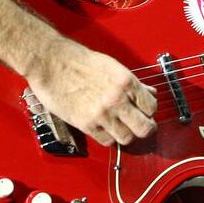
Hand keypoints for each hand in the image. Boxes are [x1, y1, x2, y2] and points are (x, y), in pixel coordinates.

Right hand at [24, 39, 158, 146]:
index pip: (152, 107)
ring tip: (121, 127)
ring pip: (127, 138)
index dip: (149, 111)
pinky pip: (106, 141)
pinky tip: (105, 128)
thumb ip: (132, 83)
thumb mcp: (112, 66)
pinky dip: (108, 137)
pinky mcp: (86, 124)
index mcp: (126, 82)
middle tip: (140, 126)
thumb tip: (149, 93)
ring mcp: (102, 114)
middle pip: (144, 128)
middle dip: (145, 128)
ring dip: (126, 134)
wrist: (52, 62)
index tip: (145, 112)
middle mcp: (117, 99)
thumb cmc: (79, 61)